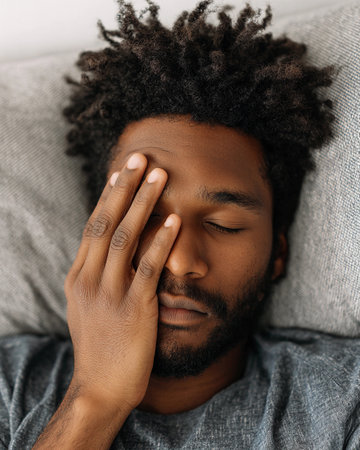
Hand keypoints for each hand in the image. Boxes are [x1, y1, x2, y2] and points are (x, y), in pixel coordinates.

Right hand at [64, 153, 180, 410]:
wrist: (101, 386)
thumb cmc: (100, 344)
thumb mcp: (89, 304)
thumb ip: (98, 274)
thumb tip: (112, 247)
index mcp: (79, 275)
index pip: (93, 224)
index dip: (108, 195)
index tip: (122, 170)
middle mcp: (90, 278)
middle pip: (105, 221)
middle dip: (124, 186)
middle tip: (139, 156)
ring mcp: (110, 293)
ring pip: (124, 237)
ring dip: (143, 203)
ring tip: (159, 175)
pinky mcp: (134, 308)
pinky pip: (148, 267)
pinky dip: (161, 241)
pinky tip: (174, 220)